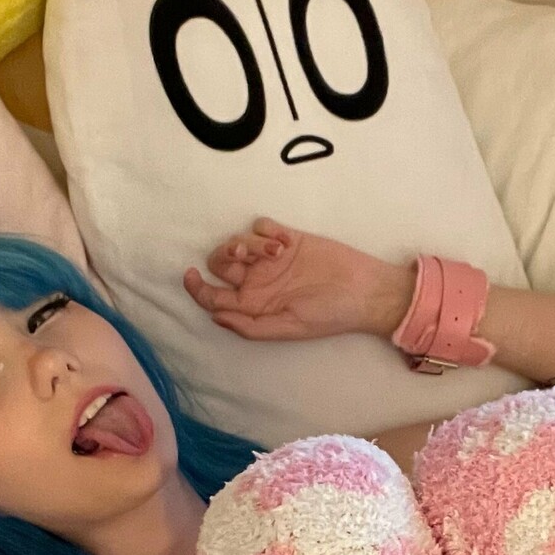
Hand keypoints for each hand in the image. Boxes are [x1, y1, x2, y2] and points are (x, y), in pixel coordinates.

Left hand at [183, 218, 414, 342]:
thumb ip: (250, 325)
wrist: (365, 290)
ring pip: (240, 241)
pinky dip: (266, 229)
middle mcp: (259, 281)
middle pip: (221, 264)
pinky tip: (286, 241)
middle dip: (226, 256)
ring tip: (278, 250)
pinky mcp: (289, 239)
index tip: (190, 275)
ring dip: (250, 242)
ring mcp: (273, 259)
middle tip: (245, 254)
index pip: (214, 296)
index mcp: (254, 305)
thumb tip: (214, 316)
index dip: (196, 288)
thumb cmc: (330, 314)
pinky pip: (262, 225)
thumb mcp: (289, 328)